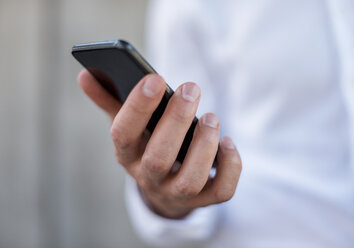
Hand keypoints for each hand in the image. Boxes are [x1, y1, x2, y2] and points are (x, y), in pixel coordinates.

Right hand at [78, 69, 241, 218]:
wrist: (162, 188)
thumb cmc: (147, 146)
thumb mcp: (128, 125)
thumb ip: (109, 101)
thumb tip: (85, 75)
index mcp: (127, 154)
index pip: (123, 134)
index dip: (137, 107)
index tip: (154, 78)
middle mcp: (148, 177)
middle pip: (158, 158)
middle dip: (176, 121)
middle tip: (191, 88)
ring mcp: (176, 192)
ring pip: (190, 181)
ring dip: (203, 147)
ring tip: (211, 117)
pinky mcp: (203, 199)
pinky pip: (221, 192)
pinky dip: (230, 167)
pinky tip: (228, 142)